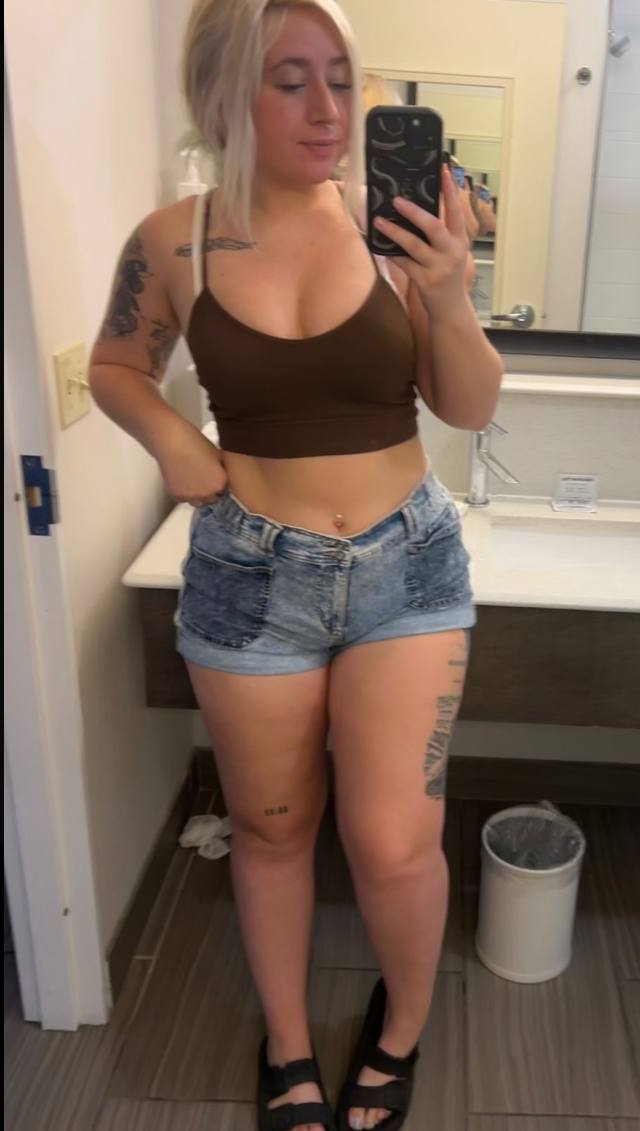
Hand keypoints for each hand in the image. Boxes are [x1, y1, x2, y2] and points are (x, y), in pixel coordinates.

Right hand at [156, 425, 227, 505]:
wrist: (173, 442)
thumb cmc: (196, 442)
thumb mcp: (217, 454)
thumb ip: (221, 469)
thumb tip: (221, 474)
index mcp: (221, 483)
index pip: (224, 490)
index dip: (218, 484)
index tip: (213, 477)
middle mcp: (208, 494)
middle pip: (211, 499)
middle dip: (209, 491)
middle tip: (202, 479)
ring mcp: (192, 497)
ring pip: (197, 502)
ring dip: (197, 495)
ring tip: (192, 481)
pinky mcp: (177, 496)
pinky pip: (183, 499)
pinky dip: (183, 492)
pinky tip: (181, 480)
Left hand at [373, 163, 469, 318]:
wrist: (451, 308)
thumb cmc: (448, 274)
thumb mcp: (452, 251)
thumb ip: (442, 232)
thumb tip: (419, 207)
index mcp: (460, 240)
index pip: (456, 211)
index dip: (451, 190)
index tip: (444, 169)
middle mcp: (451, 252)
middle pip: (433, 226)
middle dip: (414, 212)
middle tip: (396, 200)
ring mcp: (438, 267)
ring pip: (413, 245)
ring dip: (394, 232)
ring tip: (379, 220)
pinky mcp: (425, 281)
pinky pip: (404, 263)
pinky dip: (392, 254)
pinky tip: (381, 246)